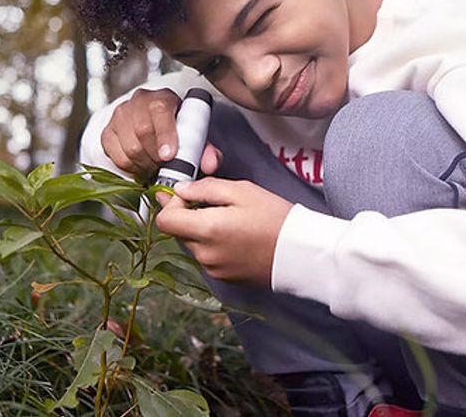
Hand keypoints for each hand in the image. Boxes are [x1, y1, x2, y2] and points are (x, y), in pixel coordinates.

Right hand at [101, 88, 222, 180]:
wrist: (155, 125)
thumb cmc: (177, 131)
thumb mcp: (195, 137)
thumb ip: (206, 150)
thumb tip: (210, 164)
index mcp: (162, 98)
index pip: (160, 111)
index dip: (165, 135)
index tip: (169, 156)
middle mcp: (138, 101)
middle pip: (142, 132)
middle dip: (155, 156)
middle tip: (164, 166)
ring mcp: (120, 115)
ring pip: (129, 147)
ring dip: (144, 164)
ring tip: (154, 165)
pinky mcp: (107, 132)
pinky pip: (115, 156)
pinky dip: (129, 166)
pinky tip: (140, 164)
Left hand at [154, 178, 294, 286]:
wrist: (300, 253)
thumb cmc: (275, 219)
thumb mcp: (241, 191)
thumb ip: (205, 188)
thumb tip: (181, 190)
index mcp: (206, 230)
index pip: (164, 220)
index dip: (172, 204)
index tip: (189, 196)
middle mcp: (205, 254)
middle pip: (179, 232)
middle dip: (190, 216)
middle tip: (215, 204)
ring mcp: (213, 269)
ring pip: (194, 244)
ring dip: (203, 231)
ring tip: (232, 221)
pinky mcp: (224, 278)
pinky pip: (208, 257)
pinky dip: (215, 245)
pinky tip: (237, 237)